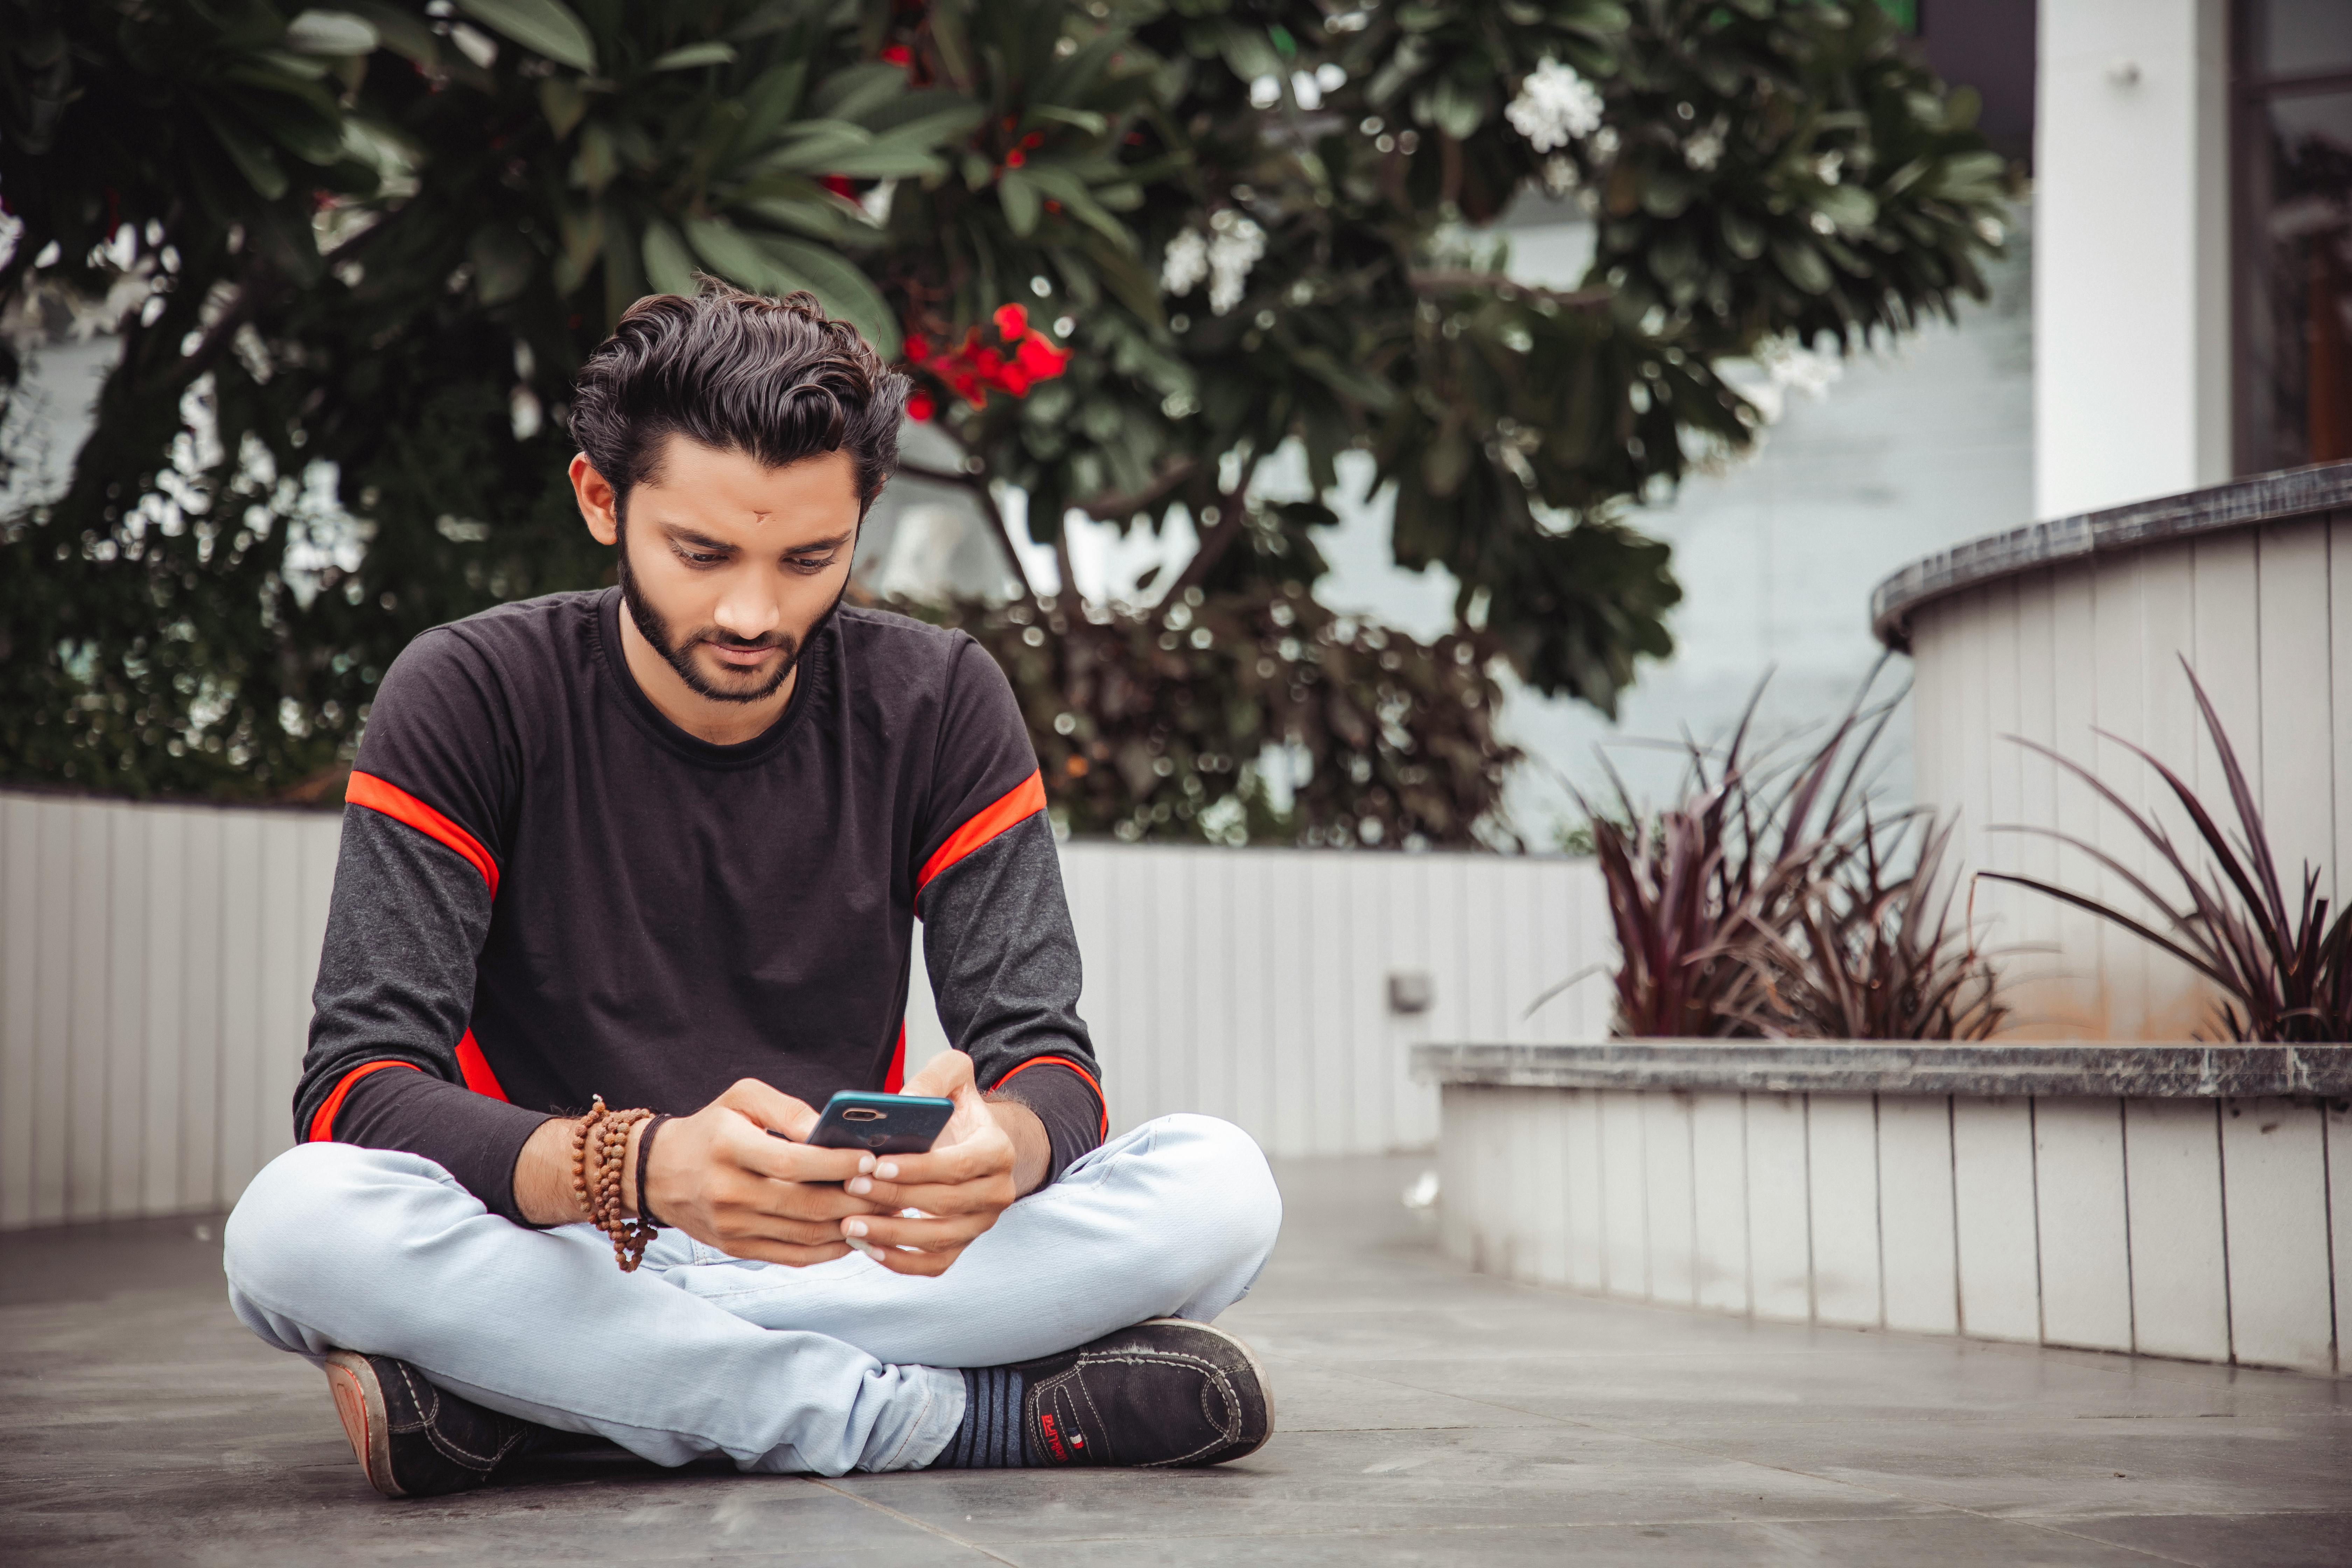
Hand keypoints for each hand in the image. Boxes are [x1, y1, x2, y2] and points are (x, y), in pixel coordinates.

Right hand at [635, 1079, 884, 1265]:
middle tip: (893, 1190)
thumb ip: (787, 1109)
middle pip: (805, 1205)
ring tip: (883, 1212)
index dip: (836, 1165)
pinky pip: (792, 1256)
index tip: (871, 1160)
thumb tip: (829, 1128)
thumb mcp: (742, 1099)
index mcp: (729, 1148)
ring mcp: (732, 1227)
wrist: (658, 1173)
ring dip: (850, 1227)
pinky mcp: (737, 1248)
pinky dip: (827, 1250)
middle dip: (855, 1200)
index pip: (793, 1163)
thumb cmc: (711, 1128)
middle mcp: (728, 1192)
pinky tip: (854, 1235)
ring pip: (804, 1235)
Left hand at [834, 1049, 1038, 1277]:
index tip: (878, 1165)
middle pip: (946, 1203)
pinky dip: (901, 1262)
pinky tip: (868, 1247)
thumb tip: (905, 1102)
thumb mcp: (952, 1076)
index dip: (918, 1168)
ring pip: (939, 1239)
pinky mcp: (964, 1245)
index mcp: (998, 1151)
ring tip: (850, 1223)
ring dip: (892, 1234)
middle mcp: (998, 1192)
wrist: (973, 1142)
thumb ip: (932, 1079)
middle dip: (896, 1197)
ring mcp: (982, 1223)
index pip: (959, 1165)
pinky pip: (935, 1264)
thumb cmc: (956, 1109)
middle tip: (851, 1187)